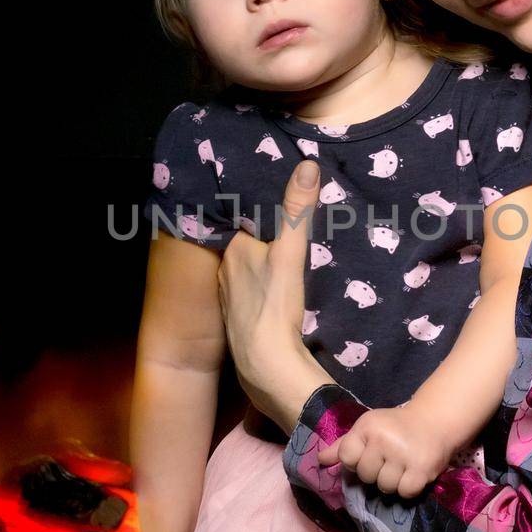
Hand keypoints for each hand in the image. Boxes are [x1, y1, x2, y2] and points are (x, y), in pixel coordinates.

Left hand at [218, 159, 328, 433]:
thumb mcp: (291, 253)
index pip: (244, 222)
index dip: (259, 213)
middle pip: (244, 248)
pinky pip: (249, 297)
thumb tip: (308, 164)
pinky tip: (273, 295)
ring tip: (280, 258)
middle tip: (285, 231)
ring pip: (245, 273)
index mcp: (232, 251)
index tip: (275, 205)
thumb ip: (297, 210)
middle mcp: (224, 273)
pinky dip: (259, 291)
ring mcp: (229, 300)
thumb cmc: (274, 306)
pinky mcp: (239, 323)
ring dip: (259, 268)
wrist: (266, 366)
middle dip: (260, 240)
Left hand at [317, 402, 454, 496]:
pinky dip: (407, 488)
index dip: (356, 461)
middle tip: (389, 460)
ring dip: (392, 481)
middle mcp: (384, 439)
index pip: (346, 457)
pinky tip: (412, 474)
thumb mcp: (368, 429)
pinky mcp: (422, 469)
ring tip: (401, 467)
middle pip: (366, 475)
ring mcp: (403, 454)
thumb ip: (344, 445)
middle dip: (375, 472)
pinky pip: (404, 492)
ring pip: (384, 486)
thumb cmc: (395, 427)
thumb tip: (320, 460)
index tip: (370, 453)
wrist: (434, 421)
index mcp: (368, 426)